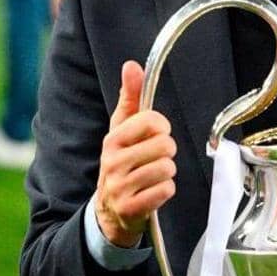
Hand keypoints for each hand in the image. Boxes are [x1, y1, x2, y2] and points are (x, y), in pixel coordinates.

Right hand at [95, 61, 177, 247]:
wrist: (109, 210)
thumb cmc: (122, 162)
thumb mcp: (122, 129)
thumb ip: (130, 96)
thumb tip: (131, 65)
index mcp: (112, 139)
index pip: (152, 120)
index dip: (162, 127)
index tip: (155, 135)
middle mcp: (112, 162)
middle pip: (165, 145)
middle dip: (166, 153)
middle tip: (153, 160)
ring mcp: (120, 187)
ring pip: (167, 168)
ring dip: (167, 173)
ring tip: (152, 176)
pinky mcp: (130, 208)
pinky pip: (166, 191)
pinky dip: (165, 191)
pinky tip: (152, 192)